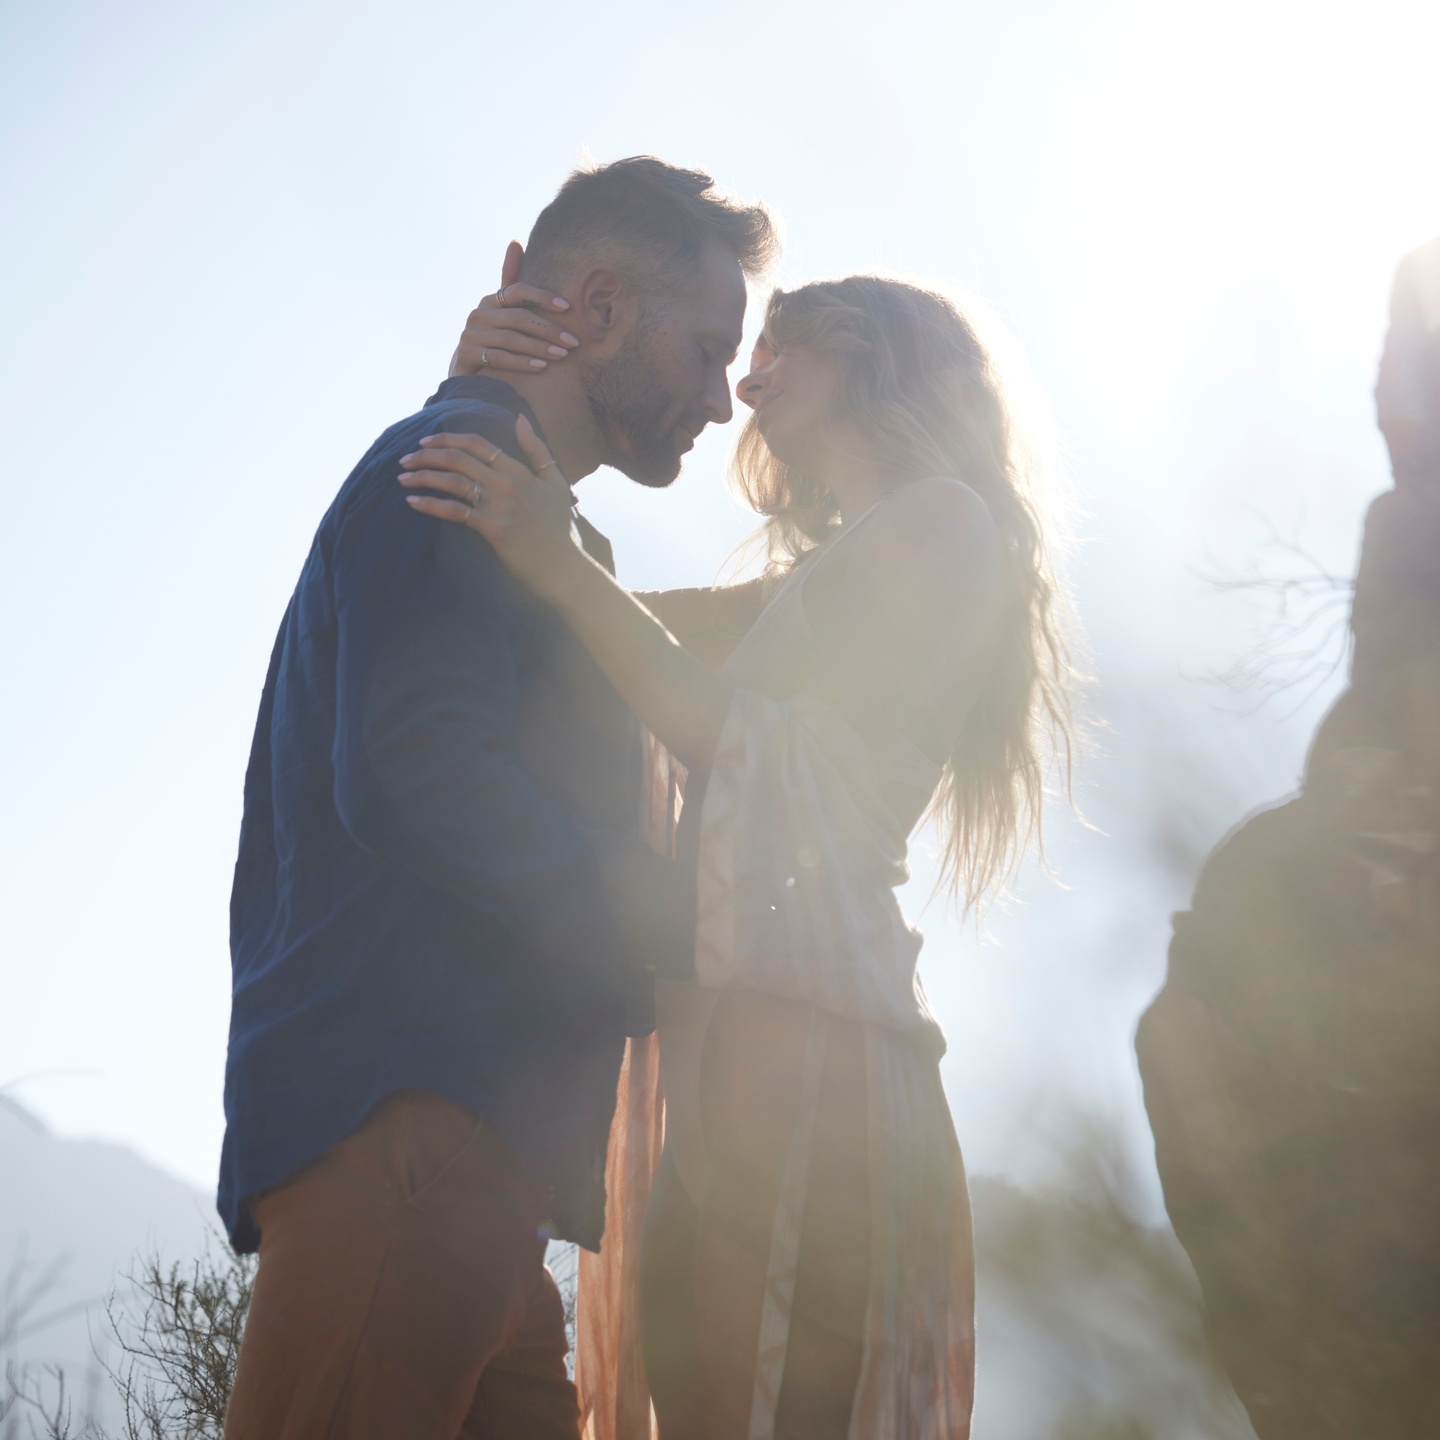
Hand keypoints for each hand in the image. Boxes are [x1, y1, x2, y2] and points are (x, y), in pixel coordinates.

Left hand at [399, 415, 584, 603]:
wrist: (567, 569)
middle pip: (458, 458)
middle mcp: (509, 483)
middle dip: (426, 455)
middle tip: (405, 459)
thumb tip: (521, 419)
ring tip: (402, 478)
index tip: (425, 441)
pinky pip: (454, 511)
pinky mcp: (493, 529)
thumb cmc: (562, 531)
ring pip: (452, 481)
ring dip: (423, 476)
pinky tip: (412, 502)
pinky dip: (430, 504)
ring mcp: (501, 505)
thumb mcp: (558, 485)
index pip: (478, 444)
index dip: (447, 439)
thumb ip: (539, 452)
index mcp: (521, 472)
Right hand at [448, 241, 578, 376]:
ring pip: (511, 339)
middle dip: (549, 329)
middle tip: (573, 341)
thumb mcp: (502, 311)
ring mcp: (471, 334)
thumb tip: (515, 240)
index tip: (567, 307)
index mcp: (491, 301)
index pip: (518, 291)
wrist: (466, 374)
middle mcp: (479, 314)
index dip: (542, 297)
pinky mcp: (467, 354)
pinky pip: (500, 358)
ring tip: (563, 354)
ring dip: (540, 347)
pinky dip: (523, 362)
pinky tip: (542, 367)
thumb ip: (511, 282)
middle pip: (519, 318)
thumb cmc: (494, 340)